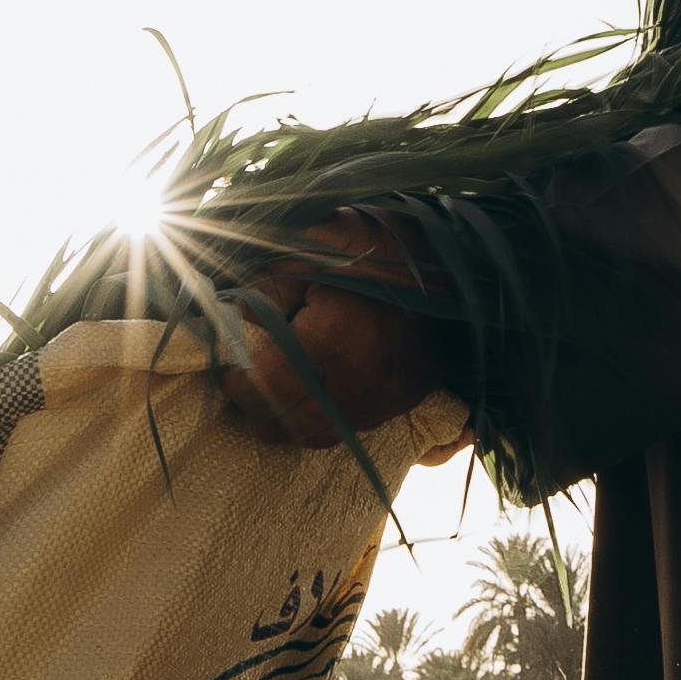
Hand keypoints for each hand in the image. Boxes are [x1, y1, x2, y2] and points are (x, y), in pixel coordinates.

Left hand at [215, 216, 447, 450]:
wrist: (454, 258)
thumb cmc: (378, 245)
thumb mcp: (314, 245)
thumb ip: (269, 282)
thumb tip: (234, 318)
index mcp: (339, 337)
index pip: (268, 384)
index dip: (237, 382)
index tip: (226, 365)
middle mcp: (363, 380)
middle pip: (288, 421)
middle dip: (255, 407)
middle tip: (238, 382)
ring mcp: (386, 397)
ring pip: (316, 434)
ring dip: (282, 422)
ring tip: (263, 395)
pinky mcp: (401, 400)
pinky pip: (346, 429)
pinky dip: (316, 421)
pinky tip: (303, 398)